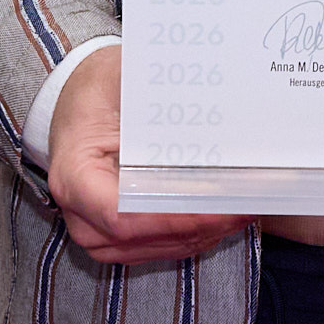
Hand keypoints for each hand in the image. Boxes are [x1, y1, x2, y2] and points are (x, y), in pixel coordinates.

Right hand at [44, 48, 244, 267]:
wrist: (80, 102)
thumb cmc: (99, 89)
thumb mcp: (122, 76)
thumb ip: (159, 90)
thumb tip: (208, 96)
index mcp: (74, 175)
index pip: (122, 214)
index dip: (173, 217)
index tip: (218, 207)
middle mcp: (79, 213)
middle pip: (144, 236)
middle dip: (201, 225)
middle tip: (248, 203)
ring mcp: (96, 231)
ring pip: (156, 248)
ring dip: (203, 233)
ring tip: (244, 208)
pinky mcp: (115, 236)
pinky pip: (158, 245)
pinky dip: (193, 234)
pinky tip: (223, 215)